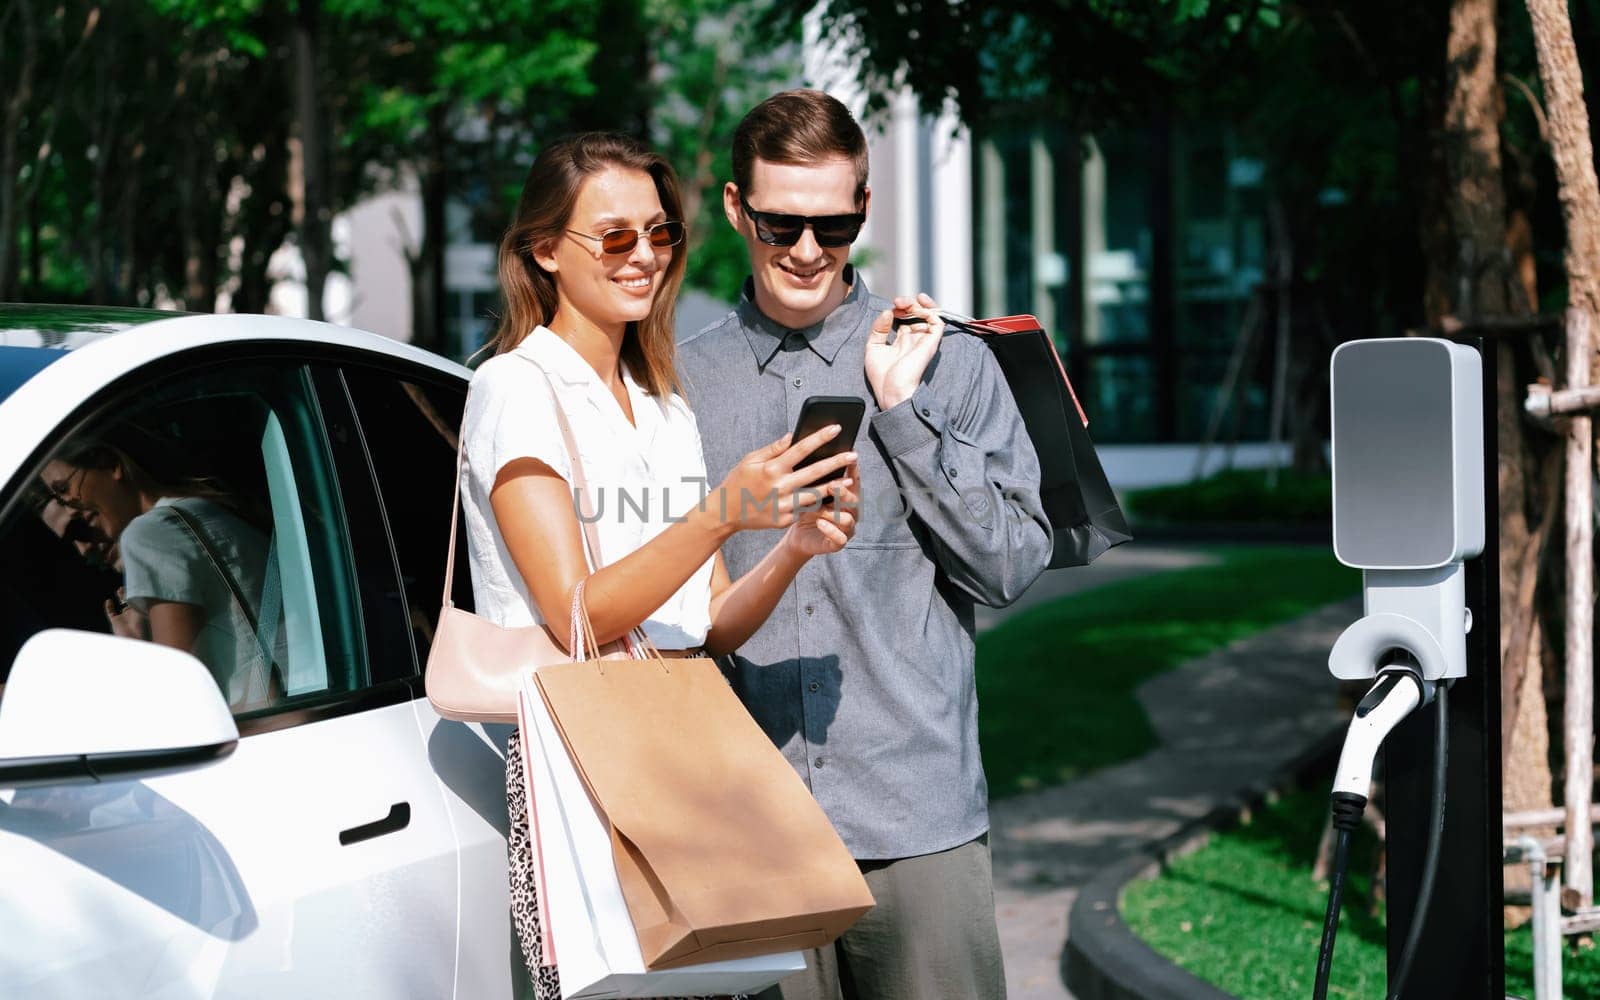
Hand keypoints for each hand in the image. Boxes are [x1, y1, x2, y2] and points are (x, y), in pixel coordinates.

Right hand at [105, 586, 147, 639]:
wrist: (132, 637)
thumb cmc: (140, 625)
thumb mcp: (142, 611)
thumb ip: (143, 602)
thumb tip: (147, 590)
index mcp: (140, 612)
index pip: (137, 600)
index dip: (135, 594)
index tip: (135, 586)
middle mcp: (131, 614)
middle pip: (129, 601)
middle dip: (127, 593)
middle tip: (125, 587)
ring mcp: (123, 617)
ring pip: (120, 604)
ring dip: (119, 597)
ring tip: (119, 590)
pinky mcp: (115, 620)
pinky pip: (110, 612)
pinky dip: (109, 606)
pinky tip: (109, 601)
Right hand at [706, 427, 857, 531]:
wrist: (726, 512)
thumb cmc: (738, 481)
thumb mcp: (750, 460)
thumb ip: (774, 448)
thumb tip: (793, 436)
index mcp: (772, 468)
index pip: (801, 449)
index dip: (820, 438)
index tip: (837, 429)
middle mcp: (780, 486)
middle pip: (815, 472)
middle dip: (837, 462)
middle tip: (854, 455)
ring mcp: (784, 505)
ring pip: (816, 494)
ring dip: (834, 487)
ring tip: (849, 479)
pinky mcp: (785, 519)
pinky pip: (806, 510)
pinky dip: (819, 504)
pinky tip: (832, 499)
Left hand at [784, 463, 859, 556]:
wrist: (798, 535)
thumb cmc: (806, 510)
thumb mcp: (809, 493)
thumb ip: (816, 480)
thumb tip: (812, 459)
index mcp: (846, 498)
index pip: (854, 482)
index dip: (854, 471)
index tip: (851, 458)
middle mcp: (851, 513)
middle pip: (854, 501)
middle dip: (844, 493)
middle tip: (832, 485)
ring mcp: (846, 529)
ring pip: (848, 520)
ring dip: (834, 513)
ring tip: (820, 508)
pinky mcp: (837, 544)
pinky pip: (840, 539)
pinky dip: (831, 530)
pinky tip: (820, 523)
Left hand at [866, 292, 944, 410]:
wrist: (891, 392)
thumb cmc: (882, 377)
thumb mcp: (873, 348)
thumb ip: (878, 329)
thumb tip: (887, 311)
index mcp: (902, 341)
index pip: (906, 318)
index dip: (899, 309)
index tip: (890, 308)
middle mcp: (914, 339)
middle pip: (918, 314)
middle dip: (908, 303)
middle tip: (897, 301)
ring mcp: (923, 341)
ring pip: (930, 315)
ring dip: (919, 304)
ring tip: (905, 302)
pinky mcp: (930, 344)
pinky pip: (938, 323)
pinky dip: (930, 312)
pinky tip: (918, 308)